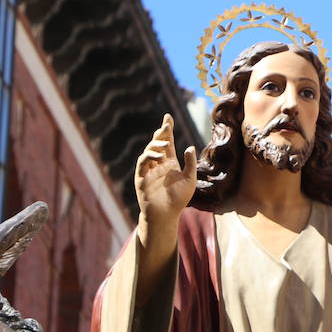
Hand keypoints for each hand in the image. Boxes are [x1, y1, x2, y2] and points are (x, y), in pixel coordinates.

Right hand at [135, 113, 196, 245]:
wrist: (166, 214)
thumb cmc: (178, 199)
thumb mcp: (189, 179)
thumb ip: (190, 163)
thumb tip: (189, 147)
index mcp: (169, 162)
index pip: (167, 142)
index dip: (167, 130)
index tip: (168, 117)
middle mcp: (158, 163)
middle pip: (157, 143)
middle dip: (160, 133)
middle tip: (166, 125)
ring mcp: (148, 169)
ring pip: (149, 150)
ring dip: (156, 145)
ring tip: (165, 145)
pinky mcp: (141, 177)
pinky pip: (142, 162)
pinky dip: (149, 156)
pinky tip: (158, 156)